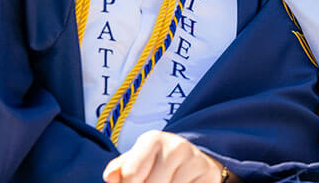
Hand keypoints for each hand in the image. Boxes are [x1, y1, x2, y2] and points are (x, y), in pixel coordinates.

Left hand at [103, 130, 228, 182]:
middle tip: (155, 182)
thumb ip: (121, 169)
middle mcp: (176, 146)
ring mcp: (195, 160)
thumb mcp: (137, 161)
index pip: (130, 175)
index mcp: (152, 139)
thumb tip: (109, 177)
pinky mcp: (210, 175)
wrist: (194, 160)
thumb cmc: (158, 163)